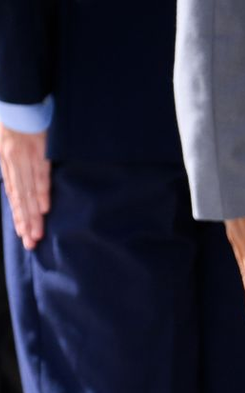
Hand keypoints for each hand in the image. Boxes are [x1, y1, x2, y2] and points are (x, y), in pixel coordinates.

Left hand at [0, 126, 50, 249]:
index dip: (18, 214)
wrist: (19, 99)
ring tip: (36, 234)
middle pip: (20, 199)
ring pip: (28, 193)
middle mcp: (13, 164)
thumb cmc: (13, 119)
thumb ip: (11, 162)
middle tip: (30, 243)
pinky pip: (40, 177)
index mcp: (6, 162)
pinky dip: (41, 193)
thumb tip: (20, 184)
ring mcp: (26, 160)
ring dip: (32, 215)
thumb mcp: (4, 142)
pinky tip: (43, 209)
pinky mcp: (38, 153)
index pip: (13, 194)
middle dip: (25, 222)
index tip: (22, 233)